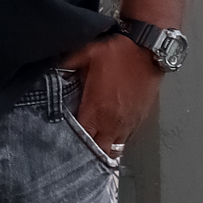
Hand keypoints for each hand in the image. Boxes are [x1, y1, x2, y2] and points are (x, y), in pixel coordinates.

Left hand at [61, 32, 163, 152]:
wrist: (150, 51)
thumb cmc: (118, 53)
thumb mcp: (87, 53)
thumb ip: (67, 64)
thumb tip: (52, 69)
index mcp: (96, 110)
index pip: (82, 138)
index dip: (72, 142)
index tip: (64, 141)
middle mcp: (112, 123)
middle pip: (100, 151)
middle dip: (89, 151)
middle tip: (79, 148)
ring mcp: (128, 123)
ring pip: (114, 148)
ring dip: (104, 148)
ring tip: (94, 145)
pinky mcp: (140, 120)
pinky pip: (126, 138)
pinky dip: (117, 139)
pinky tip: (109, 133)